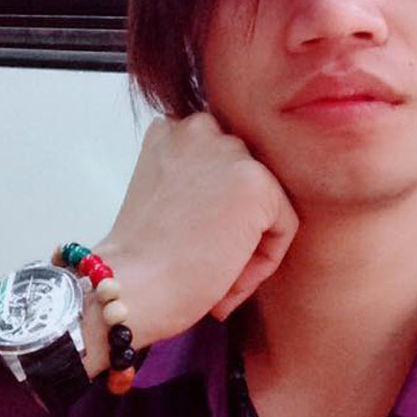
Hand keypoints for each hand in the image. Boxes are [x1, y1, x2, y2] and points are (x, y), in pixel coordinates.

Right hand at [88, 113, 298, 361]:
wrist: (133, 289)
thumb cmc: (143, 258)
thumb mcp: (163, 193)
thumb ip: (198, 177)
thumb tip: (239, 196)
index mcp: (173, 128)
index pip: (222, 164)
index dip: (212, 210)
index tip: (190, 242)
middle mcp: (201, 127)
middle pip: (245, 179)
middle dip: (232, 222)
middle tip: (202, 259)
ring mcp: (230, 152)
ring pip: (266, 202)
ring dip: (249, 240)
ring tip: (215, 271)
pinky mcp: (256, 183)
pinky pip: (283, 227)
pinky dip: (263, 261)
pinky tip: (228, 278)